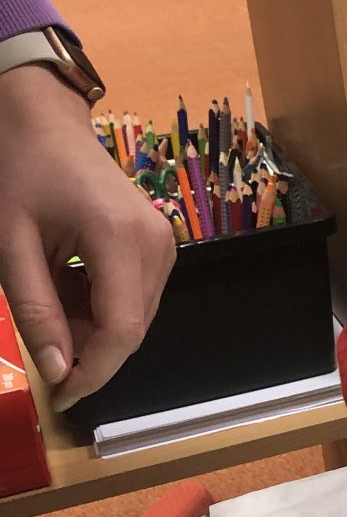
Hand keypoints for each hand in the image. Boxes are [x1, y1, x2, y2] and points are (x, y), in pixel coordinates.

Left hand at [0, 65, 174, 410]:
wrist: (42, 121)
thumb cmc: (20, 171)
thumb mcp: (11, 245)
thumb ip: (36, 310)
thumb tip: (59, 371)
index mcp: (121, 238)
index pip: (121, 331)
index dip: (93, 373)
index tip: (59, 395)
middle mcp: (156, 243)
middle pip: (132, 329)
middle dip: (87, 350)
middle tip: (40, 340)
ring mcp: (162, 242)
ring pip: (134, 317)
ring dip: (91, 328)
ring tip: (47, 300)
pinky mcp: (157, 244)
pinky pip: (134, 297)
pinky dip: (99, 308)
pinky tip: (66, 286)